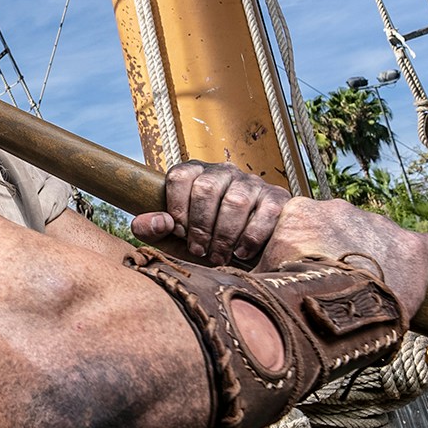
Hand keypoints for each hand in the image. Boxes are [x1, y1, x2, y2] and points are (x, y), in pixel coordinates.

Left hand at [130, 160, 288, 266]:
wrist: (244, 252)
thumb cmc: (201, 241)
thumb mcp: (170, 238)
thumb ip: (151, 229)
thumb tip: (159, 222)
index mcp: (194, 173)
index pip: (179, 177)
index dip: (176, 207)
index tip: (179, 233)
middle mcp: (222, 171)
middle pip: (206, 189)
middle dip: (200, 225)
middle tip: (198, 250)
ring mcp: (251, 182)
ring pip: (236, 201)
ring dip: (224, 234)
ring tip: (218, 255)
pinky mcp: (276, 197)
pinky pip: (267, 212)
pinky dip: (252, 236)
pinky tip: (241, 252)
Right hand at [257, 196, 427, 318]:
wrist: (333, 307)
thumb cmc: (294, 294)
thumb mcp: (267, 273)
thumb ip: (264, 268)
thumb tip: (242, 282)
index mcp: (301, 213)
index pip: (306, 223)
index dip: (310, 246)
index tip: (312, 265)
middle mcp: (340, 209)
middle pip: (343, 227)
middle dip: (344, 249)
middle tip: (341, 280)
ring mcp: (377, 224)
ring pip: (379, 237)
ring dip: (376, 256)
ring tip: (374, 286)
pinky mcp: (412, 246)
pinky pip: (427, 245)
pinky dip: (424, 256)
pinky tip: (421, 269)